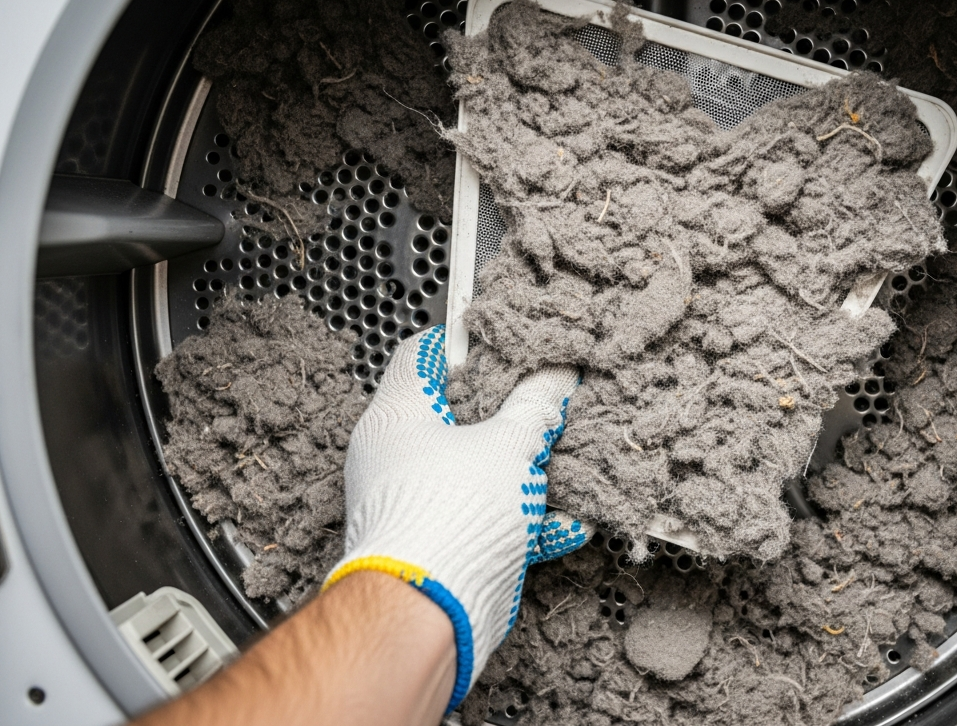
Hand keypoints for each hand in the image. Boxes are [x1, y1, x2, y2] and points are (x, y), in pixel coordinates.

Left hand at [322, 325, 590, 711]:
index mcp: (398, 413)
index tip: (506, 344)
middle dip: (509, 415)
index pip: (425, 353)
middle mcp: (394, 455)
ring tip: (562, 466)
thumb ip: (536, 405)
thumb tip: (554, 377)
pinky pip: (483, 520)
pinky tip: (562, 524)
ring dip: (522, 473)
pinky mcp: (435, 544)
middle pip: (457, 415)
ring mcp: (413, 501)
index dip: (468, 343)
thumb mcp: (510, 444)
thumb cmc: (446, 518)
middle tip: (546, 405)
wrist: (427, 613)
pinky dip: (522, 522)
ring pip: (474, 471)